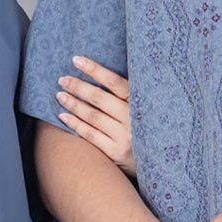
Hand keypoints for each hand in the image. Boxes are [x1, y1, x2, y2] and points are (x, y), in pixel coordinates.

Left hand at [54, 55, 137, 177]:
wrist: (162, 161)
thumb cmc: (148, 129)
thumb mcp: (146, 108)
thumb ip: (128, 96)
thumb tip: (99, 76)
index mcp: (142, 102)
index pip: (114, 81)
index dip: (94, 69)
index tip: (76, 60)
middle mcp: (134, 118)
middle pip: (99, 98)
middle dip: (78, 87)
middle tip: (62, 80)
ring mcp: (125, 136)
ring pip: (93, 116)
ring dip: (73, 104)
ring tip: (60, 95)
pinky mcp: (117, 152)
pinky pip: (91, 135)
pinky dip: (75, 124)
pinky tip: (63, 116)